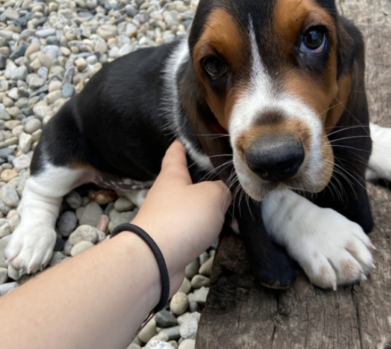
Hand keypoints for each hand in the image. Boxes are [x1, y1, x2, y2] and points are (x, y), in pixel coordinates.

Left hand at [131, 140, 230, 292]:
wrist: (154, 261)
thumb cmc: (182, 218)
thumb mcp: (212, 196)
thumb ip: (223, 190)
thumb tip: (224, 192)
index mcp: (172, 175)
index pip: (176, 152)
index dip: (183, 144)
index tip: (190, 138)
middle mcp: (166, 194)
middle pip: (184, 180)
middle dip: (202, 177)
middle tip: (224, 173)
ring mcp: (166, 217)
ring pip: (190, 205)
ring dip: (205, 204)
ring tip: (229, 202)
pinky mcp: (170, 238)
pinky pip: (191, 226)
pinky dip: (204, 226)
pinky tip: (220, 229)